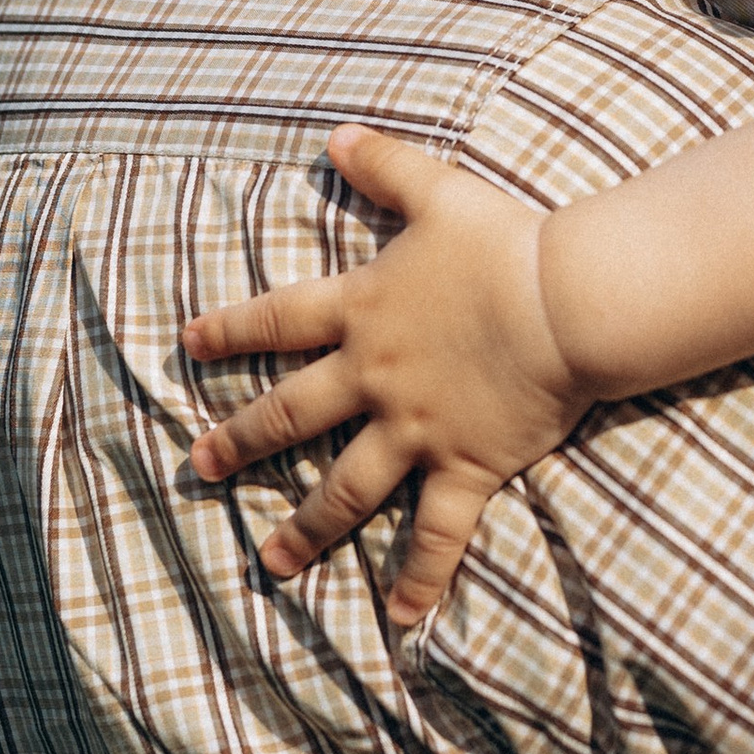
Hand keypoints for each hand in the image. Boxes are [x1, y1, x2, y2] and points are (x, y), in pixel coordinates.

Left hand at [181, 126, 592, 622]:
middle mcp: (376, 377)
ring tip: (272, 563)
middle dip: (241, 440)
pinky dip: (420, 578)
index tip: (188, 344)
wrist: (565, 299)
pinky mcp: (465, 465)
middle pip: (292, 415)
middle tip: (200, 466)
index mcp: (363, 312)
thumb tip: (335, 134)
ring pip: (346, 488)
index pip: (279, 320)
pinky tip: (400, 618)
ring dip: (306, 528)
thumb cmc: (506, 244)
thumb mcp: (439, 193)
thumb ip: (384, 165)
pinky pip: (438, 533)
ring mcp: (416, 429)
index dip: (232, 330)